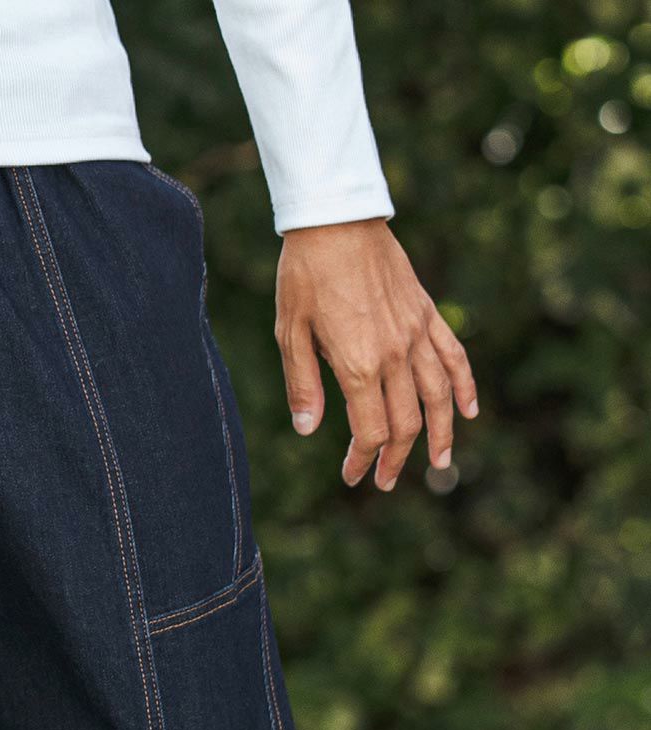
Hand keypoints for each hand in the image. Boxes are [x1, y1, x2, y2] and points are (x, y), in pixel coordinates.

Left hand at [275, 219, 476, 491]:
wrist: (336, 219)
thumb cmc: (304, 276)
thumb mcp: (289, 334)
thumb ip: (302, 385)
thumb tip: (309, 432)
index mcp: (358, 364)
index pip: (370, 430)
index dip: (363, 460)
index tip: (353, 476)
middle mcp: (394, 353)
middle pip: (405, 422)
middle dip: (396, 458)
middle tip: (385, 481)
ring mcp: (415, 333)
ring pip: (438, 396)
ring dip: (441, 434)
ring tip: (441, 463)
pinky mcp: (425, 313)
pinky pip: (454, 355)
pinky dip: (464, 385)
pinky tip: (469, 410)